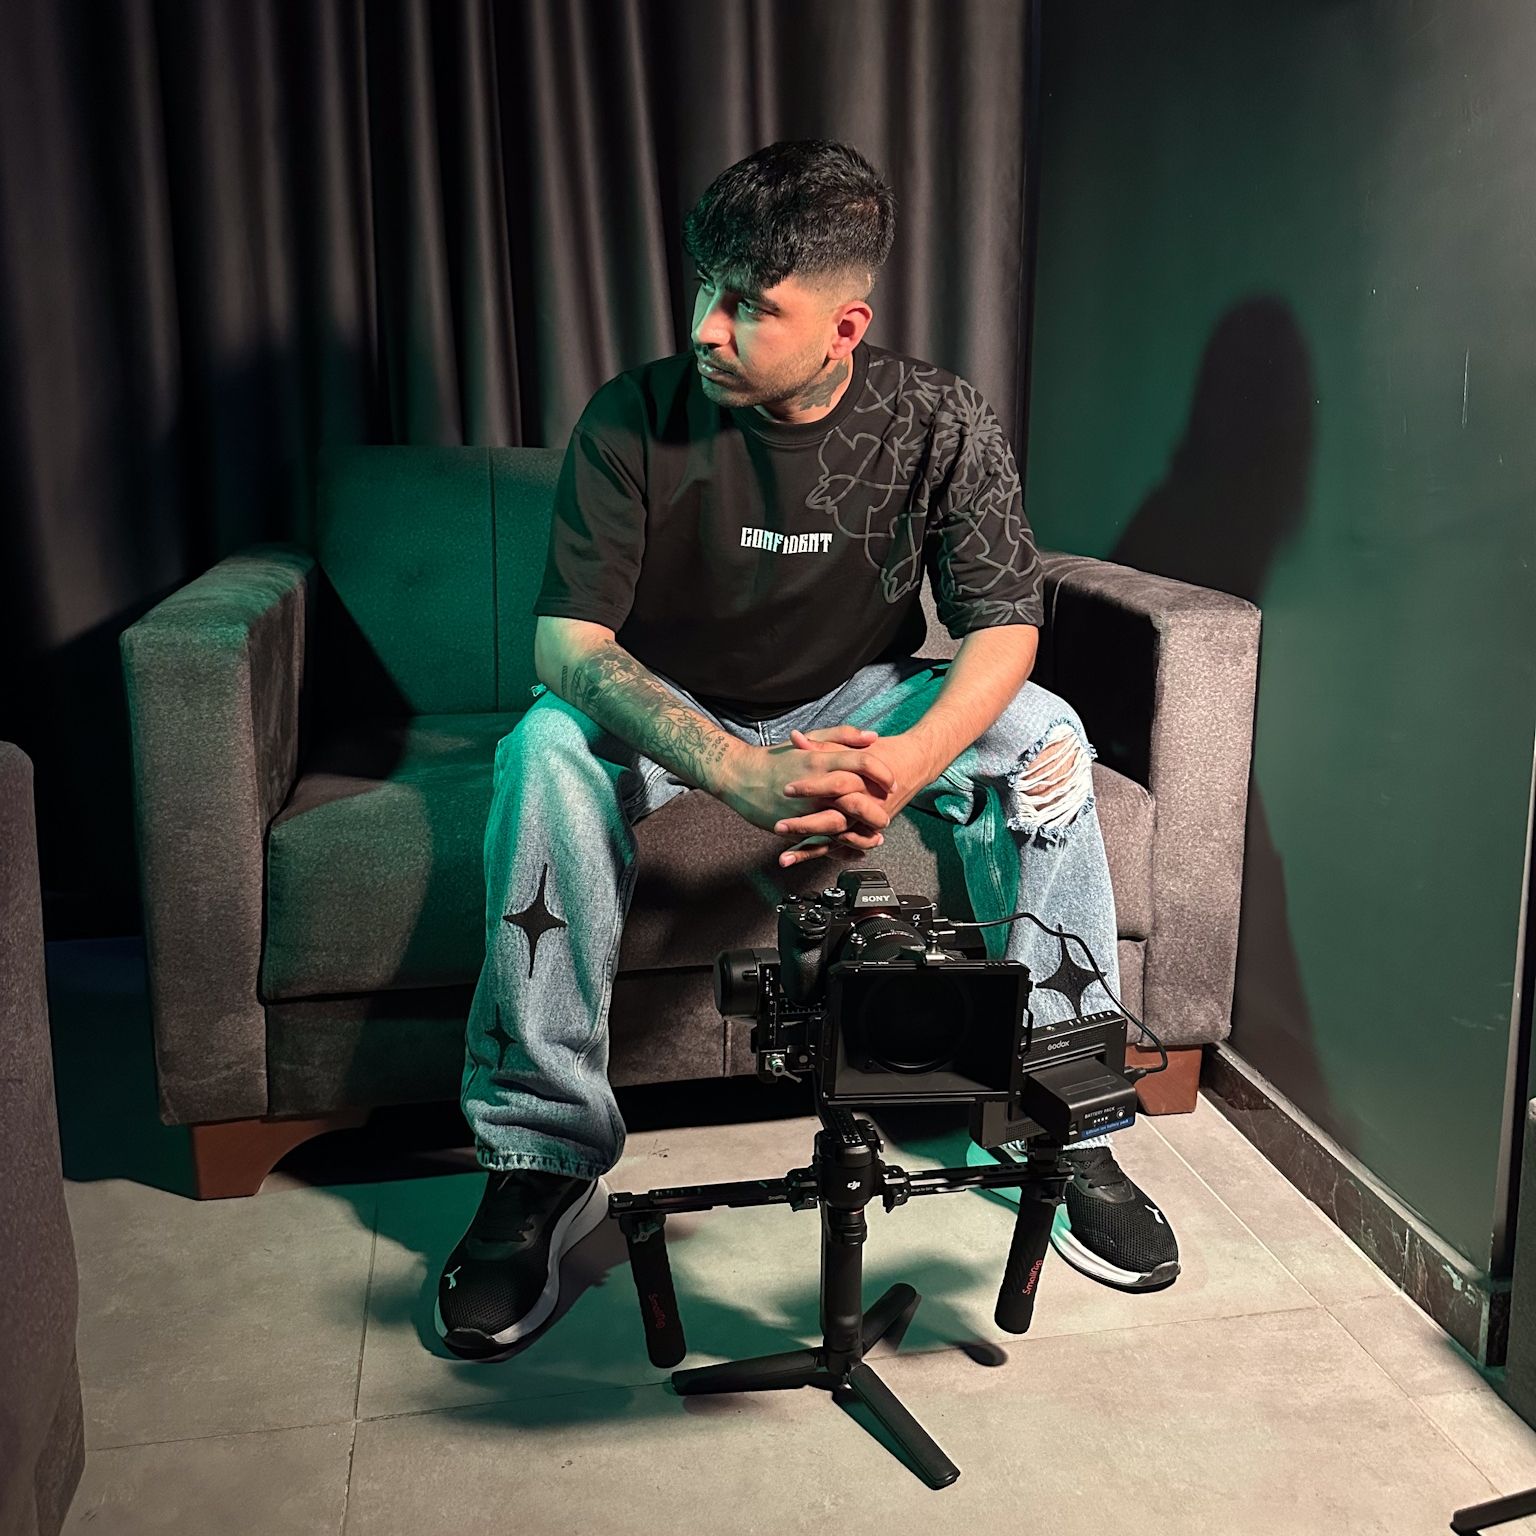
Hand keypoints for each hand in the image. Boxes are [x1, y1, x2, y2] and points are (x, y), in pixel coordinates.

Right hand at [718, 726, 896, 863]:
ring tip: (877, 834)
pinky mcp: (795, 826)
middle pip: (856, 797)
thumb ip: (843, 736)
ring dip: (863, 832)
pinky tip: (856, 850)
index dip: (882, 772)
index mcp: (821, 760)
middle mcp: (816, 785)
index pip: (862, 762)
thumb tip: (872, 736)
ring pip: (841, 823)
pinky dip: (841, 848)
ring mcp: (805, 808)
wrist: (740, 776)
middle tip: (889, 813)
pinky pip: (822, 841)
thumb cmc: (777, 758)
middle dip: (877, 809)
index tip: (892, 781)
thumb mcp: (811, 739)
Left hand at [774, 728, 939, 866]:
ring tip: (785, 856)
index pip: (833, 784)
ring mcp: (865, 821)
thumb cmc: (883, 752)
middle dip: (805, 826)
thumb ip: (821, 744)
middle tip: (780, 826)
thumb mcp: (850, 745)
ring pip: (835, 838)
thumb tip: (794, 737)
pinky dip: (821, 853)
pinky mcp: (863, 831)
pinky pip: (840, 847)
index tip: (786, 789)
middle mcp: (864, 803)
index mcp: (860, 779)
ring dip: (809, 849)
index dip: (809, 787)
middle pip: (834, 819)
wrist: (915, 763)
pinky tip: (799, 860)